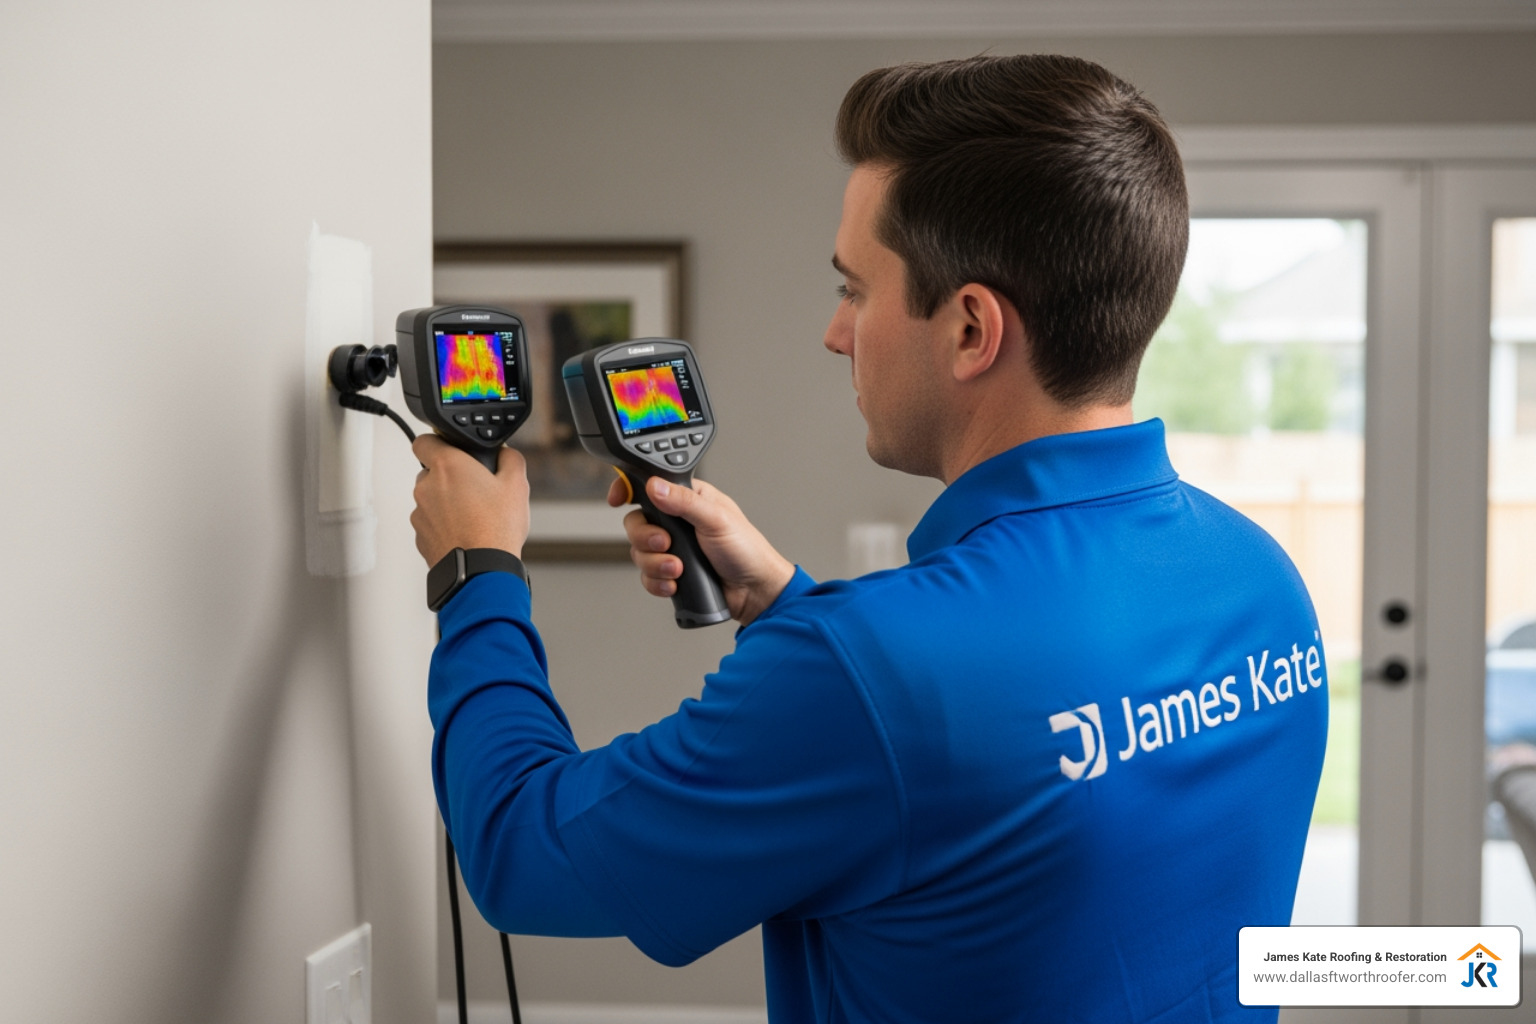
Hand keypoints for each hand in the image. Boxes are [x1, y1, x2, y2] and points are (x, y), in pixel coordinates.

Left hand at [411, 437, 529, 565]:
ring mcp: (420, 513)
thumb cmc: (496, 528)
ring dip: (446, 503)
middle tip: (475, 489)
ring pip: (431, 499)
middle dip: (450, 478)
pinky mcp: (420, 536)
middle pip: (431, 472)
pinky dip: (444, 526)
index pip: (424, 440)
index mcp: (447, 466)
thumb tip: (505, 453)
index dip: (438, 442)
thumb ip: (509, 458)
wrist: (482, 569)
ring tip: (474, 516)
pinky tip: (466, 533)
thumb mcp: (517, 484)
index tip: (451, 450)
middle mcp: (426, 487)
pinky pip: (431, 523)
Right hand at [608, 474, 794, 626]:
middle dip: (647, 538)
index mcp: (687, 499)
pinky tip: (675, 583)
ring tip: (679, 568)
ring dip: (655, 564)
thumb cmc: (746, 550)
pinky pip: (648, 577)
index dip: (628, 489)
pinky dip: (658, 582)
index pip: (650, 486)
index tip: (617, 500)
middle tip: (666, 544)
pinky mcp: (671, 572)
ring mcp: (673, 548)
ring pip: (639, 553)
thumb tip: (655, 487)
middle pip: (637, 523)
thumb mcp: (717, 519)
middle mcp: (677, 522)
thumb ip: (684, 502)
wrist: (755, 591)